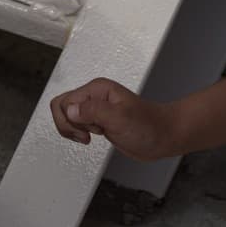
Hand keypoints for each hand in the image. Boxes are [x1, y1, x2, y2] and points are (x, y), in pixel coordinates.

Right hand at [50, 78, 179, 161]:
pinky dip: (78, 134)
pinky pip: (74, 124)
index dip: (71, 120)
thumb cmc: (149, 126)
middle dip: (68, 125)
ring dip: (73, 130)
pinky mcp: (96, 120)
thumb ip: (93, 111)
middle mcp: (93, 96)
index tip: (89, 129)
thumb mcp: (119, 118)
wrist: (164, 136)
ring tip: (91, 135)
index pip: (64, 102)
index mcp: (97, 89)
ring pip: (65, 116)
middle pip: (60, 107)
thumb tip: (70, 110)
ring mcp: (94, 109)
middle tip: (86, 134)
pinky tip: (92, 137)